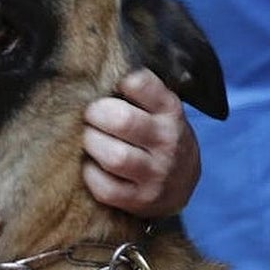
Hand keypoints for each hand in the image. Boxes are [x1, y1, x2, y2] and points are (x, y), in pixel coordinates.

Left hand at [82, 69, 199, 218]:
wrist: (179, 184)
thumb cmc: (155, 134)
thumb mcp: (157, 108)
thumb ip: (136, 91)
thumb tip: (91, 69)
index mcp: (170, 111)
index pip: (141, 83)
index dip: (121, 82)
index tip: (115, 87)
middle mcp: (168, 142)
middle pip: (121, 120)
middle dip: (96, 114)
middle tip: (91, 116)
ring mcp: (156, 174)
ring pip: (114, 157)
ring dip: (92, 144)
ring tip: (90, 140)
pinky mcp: (141, 200)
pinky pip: (105, 188)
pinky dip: (91, 175)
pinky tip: (93, 166)